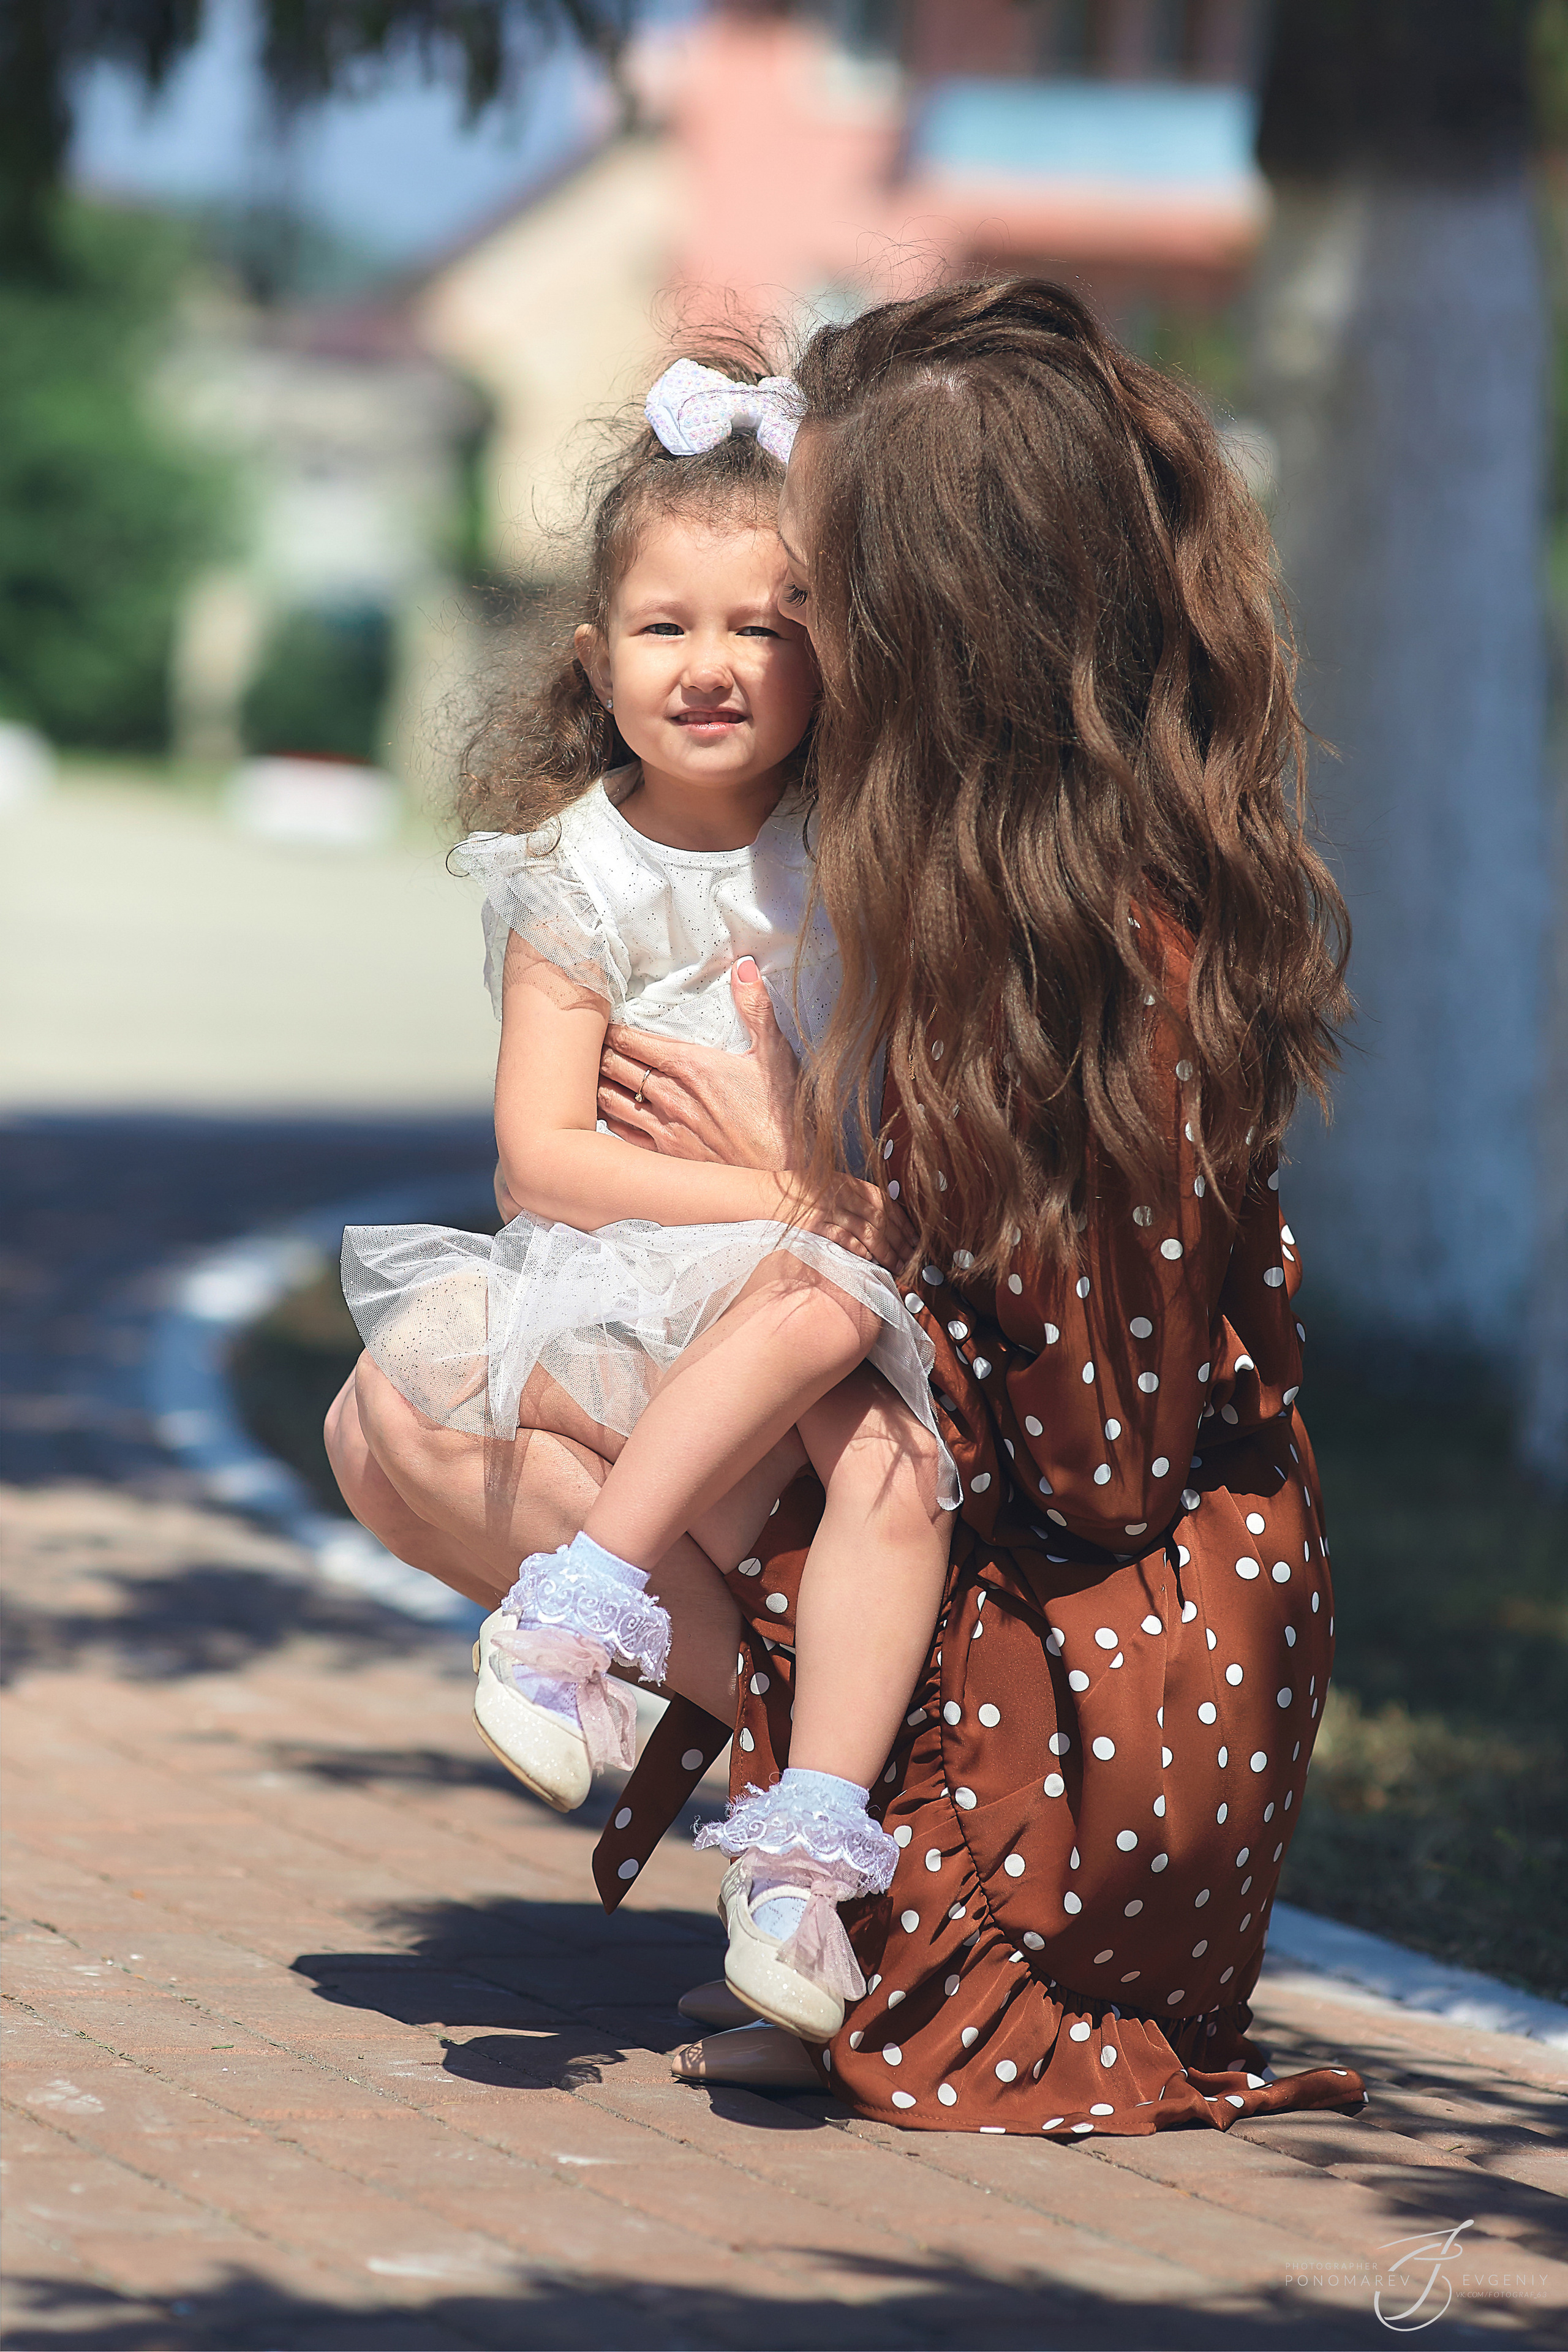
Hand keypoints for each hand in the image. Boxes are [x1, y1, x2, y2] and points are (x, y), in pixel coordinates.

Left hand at [598, 957, 803, 1169]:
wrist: (783, 1175)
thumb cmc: (781, 1116)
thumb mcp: (775, 1055)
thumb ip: (756, 1007)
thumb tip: (743, 966)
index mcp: (690, 1066)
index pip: (630, 1040)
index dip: (609, 1029)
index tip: (601, 1021)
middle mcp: (669, 1097)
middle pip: (612, 1066)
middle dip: (596, 1052)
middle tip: (586, 1043)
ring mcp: (663, 1129)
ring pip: (608, 1099)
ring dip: (596, 1084)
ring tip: (588, 1073)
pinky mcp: (664, 1157)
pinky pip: (619, 1133)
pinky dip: (607, 1117)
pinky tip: (606, 1110)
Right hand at [784, 1172, 915, 1273]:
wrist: (766, 1193)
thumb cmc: (798, 1192)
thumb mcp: (831, 1184)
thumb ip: (855, 1196)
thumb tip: (882, 1219)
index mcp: (850, 1183)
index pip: (886, 1203)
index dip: (904, 1222)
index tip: (914, 1238)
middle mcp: (843, 1194)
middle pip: (882, 1220)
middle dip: (900, 1241)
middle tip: (912, 1258)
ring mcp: (831, 1209)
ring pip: (869, 1233)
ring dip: (887, 1252)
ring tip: (898, 1266)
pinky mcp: (817, 1225)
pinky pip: (846, 1240)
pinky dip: (862, 1252)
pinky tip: (872, 1263)